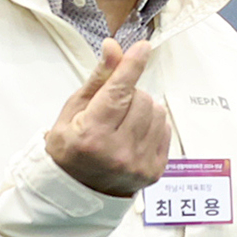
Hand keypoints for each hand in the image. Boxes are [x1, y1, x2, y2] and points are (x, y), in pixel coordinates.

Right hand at [45, 39, 169, 197]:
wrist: (79, 189)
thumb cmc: (71, 147)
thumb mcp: (73, 112)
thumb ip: (99, 79)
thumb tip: (114, 48)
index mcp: (91, 136)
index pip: (118, 92)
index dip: (131, 66)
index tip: (143, 47)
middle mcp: (118, 152)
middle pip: (141, 98)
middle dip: (129, 95)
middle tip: (112, 109)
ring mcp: (139, 163)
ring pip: (156, 111)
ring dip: (142, 109)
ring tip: (122, 123)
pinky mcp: (156, 170)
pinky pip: (165, 129)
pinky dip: (152, 124)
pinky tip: (134, 134)